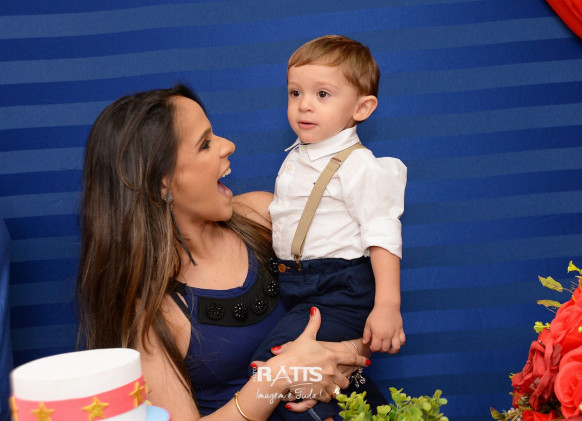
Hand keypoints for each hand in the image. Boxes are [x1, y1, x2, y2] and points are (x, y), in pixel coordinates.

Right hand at [253, 307, 369, 407]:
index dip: (361, 361)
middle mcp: (332, 371)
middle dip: (345, 379)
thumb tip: (315, 309)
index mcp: (332, 356)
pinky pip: (329, 398)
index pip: (352, 359)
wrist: (283, 371)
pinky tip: (323, 392)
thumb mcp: (306, 337)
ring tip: (332, 386)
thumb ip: (314, 323)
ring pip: (339, 390)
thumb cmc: (294, 353)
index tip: (367, 363)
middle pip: (346, 379)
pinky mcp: (319, 394)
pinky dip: (327, 396)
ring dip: (336, 388)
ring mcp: (327, 383)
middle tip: (341, 378)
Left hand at [363, 306, 404, 353]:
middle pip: (385, 349)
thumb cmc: (376, 314)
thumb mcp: (368, 324)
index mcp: (378, 334)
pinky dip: (400, 344)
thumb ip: (366, 334)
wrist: (387, 306)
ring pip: (396, 348)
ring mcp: (395, 333)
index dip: (373, 349)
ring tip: (389, 350)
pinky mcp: (400, 330)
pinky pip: (403, 340)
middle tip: (379, 346)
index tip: (372, 346)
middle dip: (381, 350)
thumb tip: (365, 343)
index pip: (376, 348)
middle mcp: (387, 336)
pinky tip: (396, 343)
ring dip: (392, 351)